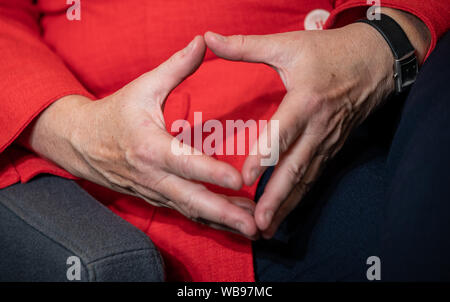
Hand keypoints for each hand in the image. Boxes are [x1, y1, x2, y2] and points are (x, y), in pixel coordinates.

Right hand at [26, 36, 258, 237]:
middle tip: (256, 225)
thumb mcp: (143, 87)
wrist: (80, 143)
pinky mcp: (155, 198)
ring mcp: (154, 191)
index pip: (185, 162)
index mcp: (150, 146)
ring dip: (222, 223)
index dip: (212, 173)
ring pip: (191, 212)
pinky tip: (232, 224)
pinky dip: (209, 220)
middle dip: (225, 215)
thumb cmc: (114, 114)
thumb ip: (176, 67)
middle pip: (192, 200)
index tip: (240, 182)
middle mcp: (153, 175)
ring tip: (254, 230)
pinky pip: (185, 212)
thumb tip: (203, 42)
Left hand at [205, 23, 397, 237]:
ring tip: (266, 228)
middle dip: (276, 199)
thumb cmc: (330, 52)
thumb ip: (245, 46)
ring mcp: (327, 141)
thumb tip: (208, 38)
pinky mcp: (331, 148)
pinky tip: (284, 211)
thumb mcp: (288, 44)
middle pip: (295, 168)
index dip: (262, 157)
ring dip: (286, 205)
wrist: (375, 61)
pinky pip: (313, 176)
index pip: (282, 134)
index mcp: (306, 101)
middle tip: (256, 223)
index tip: (242, 181)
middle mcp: (318, 127)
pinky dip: (298, 196)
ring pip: (305, 179)